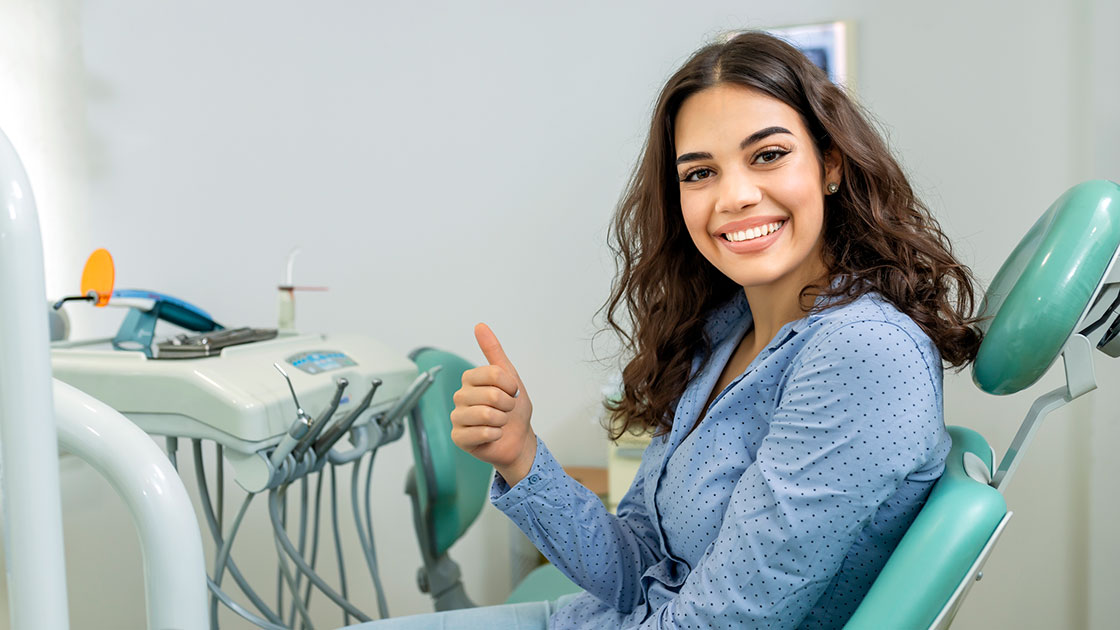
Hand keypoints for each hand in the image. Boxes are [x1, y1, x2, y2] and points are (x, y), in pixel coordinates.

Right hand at [450, 323, 536, 484]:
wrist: (518, 438)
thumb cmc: (513, 408)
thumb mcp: (509, 376)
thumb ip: (494, 351)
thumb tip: (480, 326)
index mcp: (470, 379)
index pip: (493, 374)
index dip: (509, 385)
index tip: (511, 392)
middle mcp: (460, 396)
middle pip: (491, 395)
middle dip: (508, 405)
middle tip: (506, 410)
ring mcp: (457, 417)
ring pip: (485, 415)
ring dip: (501, 421)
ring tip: (499, 422)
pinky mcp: (458, 437)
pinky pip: (481, 433)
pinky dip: (495, 435)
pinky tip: (493, 435)